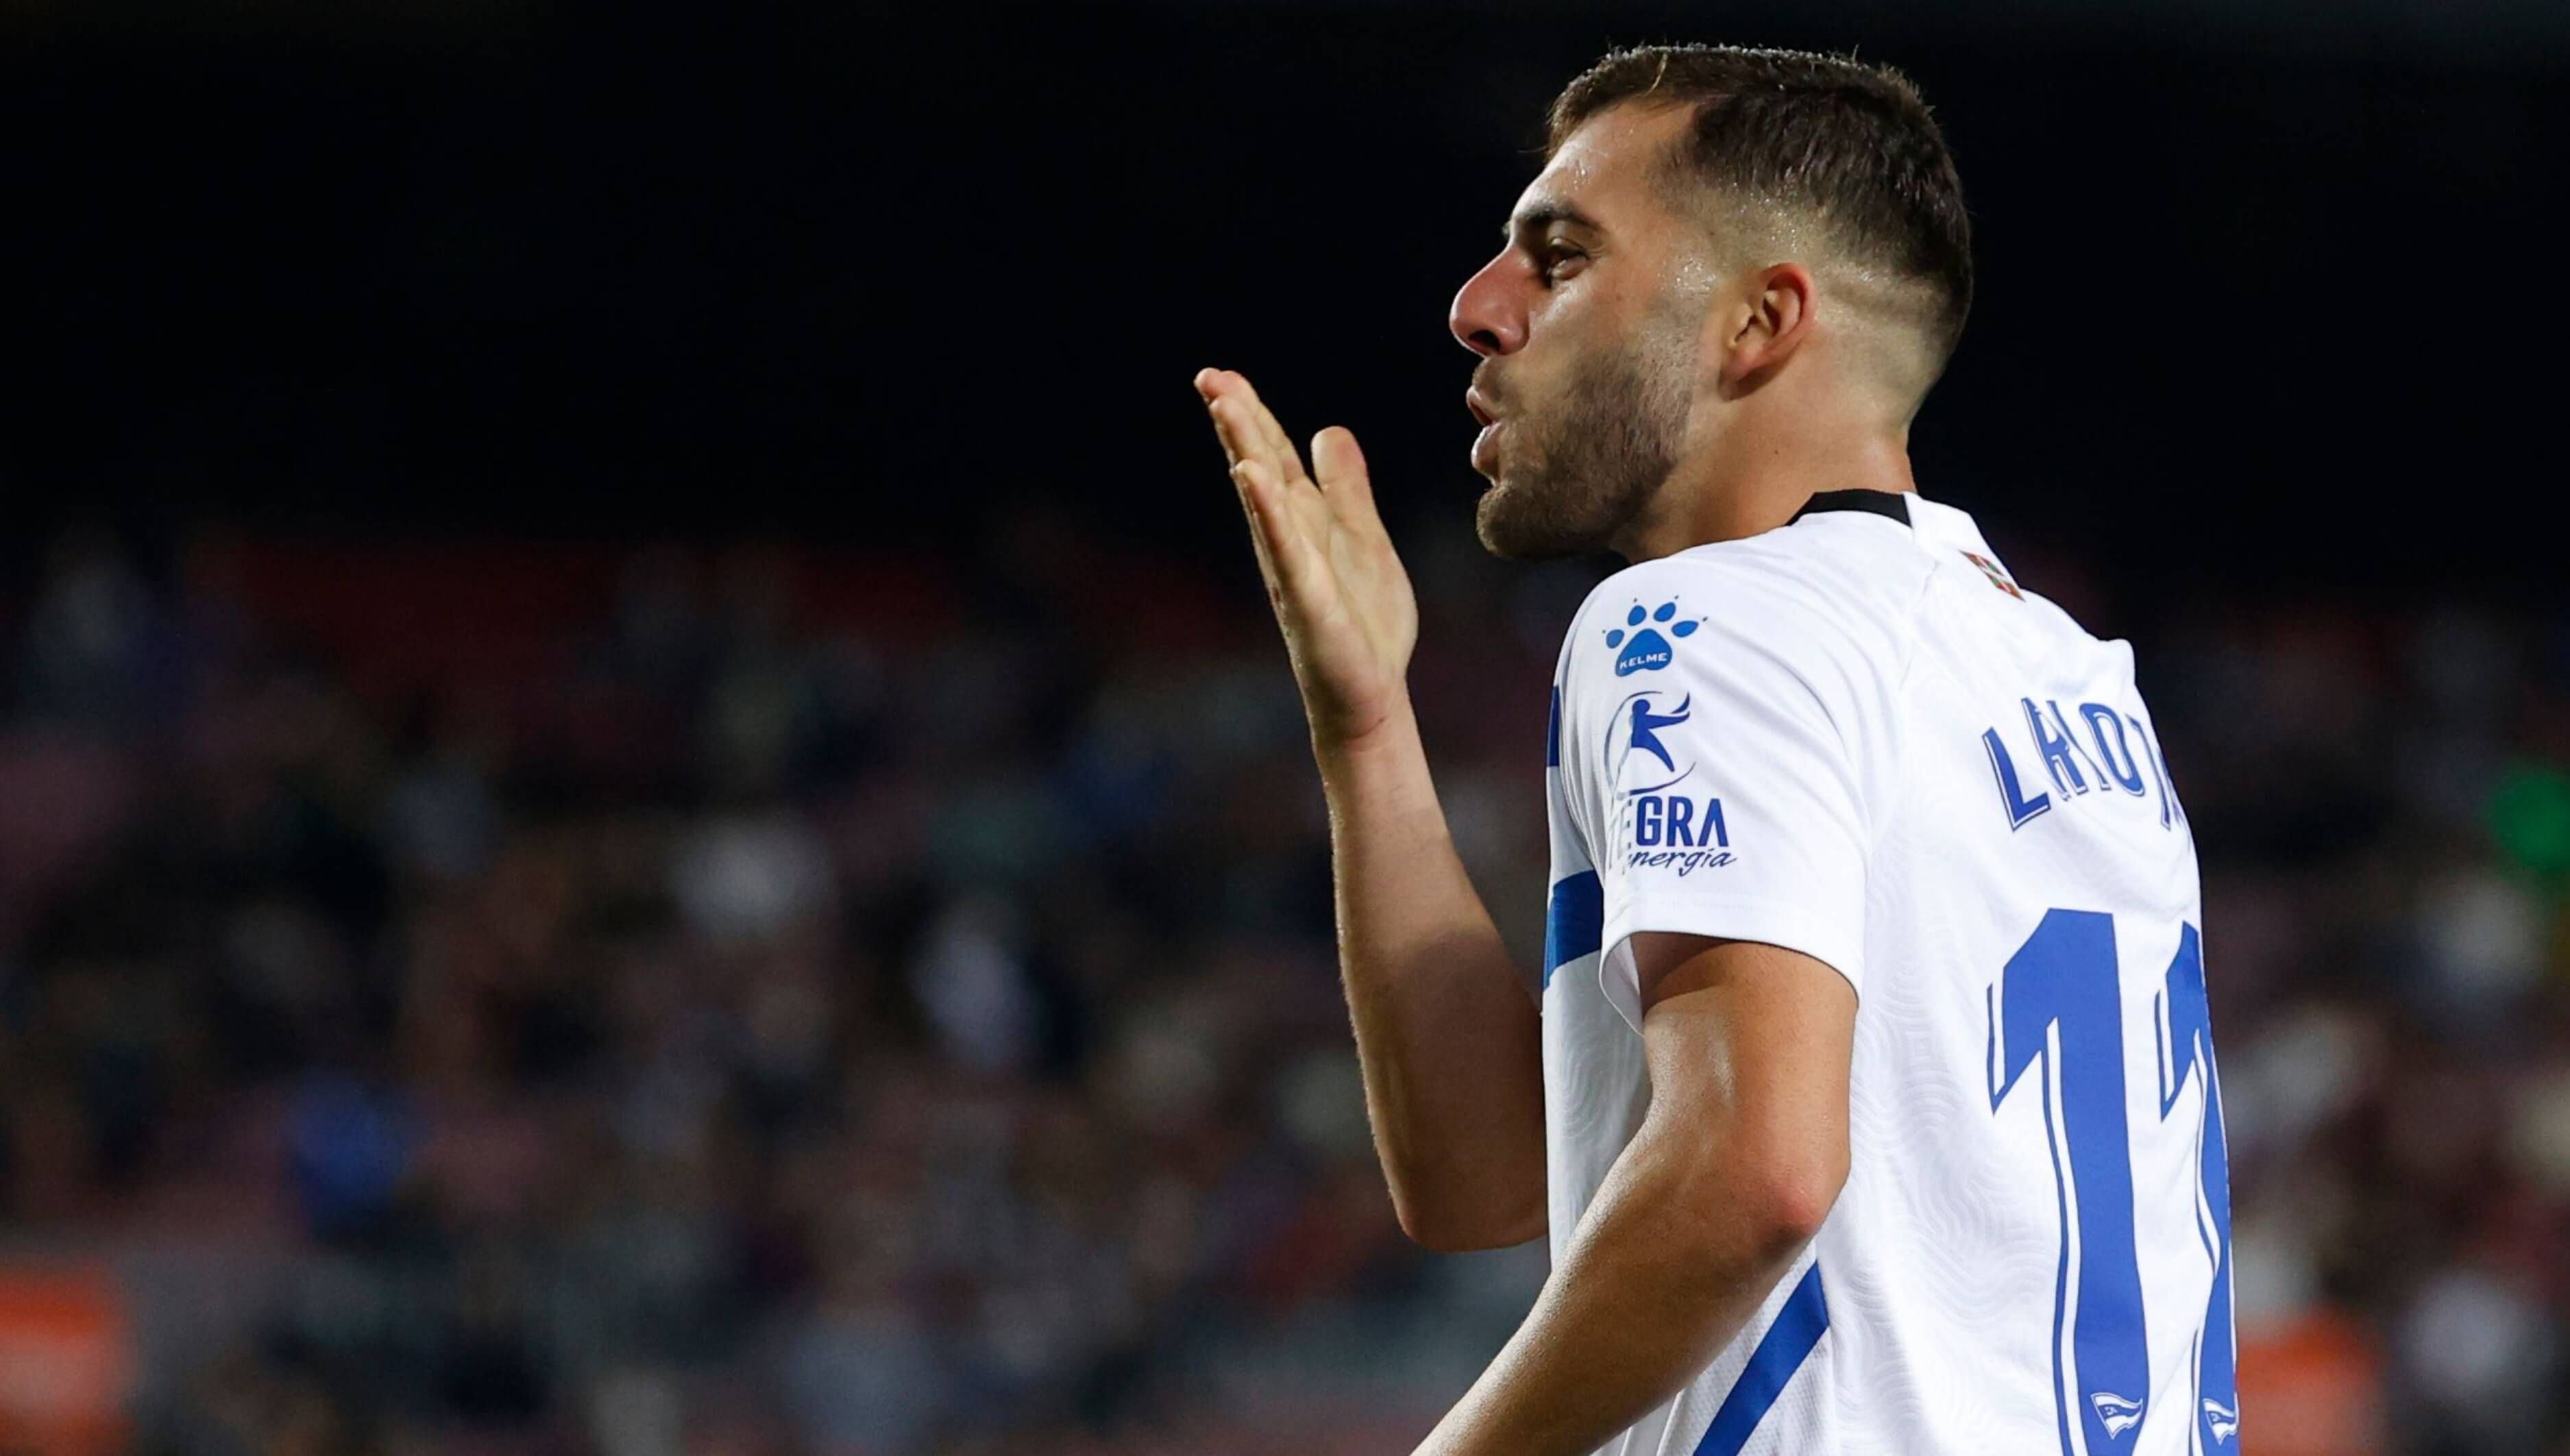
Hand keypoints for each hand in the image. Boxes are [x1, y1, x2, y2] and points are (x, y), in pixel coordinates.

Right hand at [1196, 368, 1418, 750]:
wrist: (1370, 693)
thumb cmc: (1364, 623)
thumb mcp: (1363, 536)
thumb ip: (1345, 487)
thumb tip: (1328, 430)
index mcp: (1302, 521)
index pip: (1273, 457)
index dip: (1251, 415)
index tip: (1223, 375)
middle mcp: (1287, 538)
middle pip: (1258, 465)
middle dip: (1235, 419)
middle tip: (1208, 376)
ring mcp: (1292, 565)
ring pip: (1262, 496)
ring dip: (1242, 447)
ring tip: (1223, 404)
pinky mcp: (1305, 596)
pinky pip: (1284, 545)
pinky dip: (1266, 507)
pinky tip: (1250, 473)